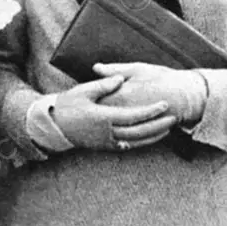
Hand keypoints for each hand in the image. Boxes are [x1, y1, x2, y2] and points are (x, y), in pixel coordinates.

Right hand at [51, 73, 176, 151]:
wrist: (53, 125)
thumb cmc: (66, 105)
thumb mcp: (83, 91)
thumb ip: (104, 84)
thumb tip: (121, 78)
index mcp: (103, 117)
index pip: (133, 115)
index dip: (151, 111)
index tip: (164, 104)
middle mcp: (106, 132)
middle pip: (139, 131)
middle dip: (158, 125)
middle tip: (173, 118)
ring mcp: (105, 141)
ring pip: (135, 141)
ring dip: (153, 136)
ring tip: (167, 129)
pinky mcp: (103, 146)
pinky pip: (126, 146)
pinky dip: (140, 143)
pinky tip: (148, 138)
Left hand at [94, 63, 207, 126]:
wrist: (187, 96)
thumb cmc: (162, 78)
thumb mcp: (138, 69)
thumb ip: (115, 70)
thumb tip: (95, 67)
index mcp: (122, 95)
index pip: (97, 100)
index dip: (88, 98)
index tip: (82, 96)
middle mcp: (127, 112)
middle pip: (101, 116)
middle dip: (92, 114)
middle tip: (85, 109)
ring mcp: (135, 125)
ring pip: (112, 129)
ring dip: (103, 126)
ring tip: (97, 120)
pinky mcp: (142, 133)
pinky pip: (125, 137)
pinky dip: (117, 134)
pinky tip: (112, 130)